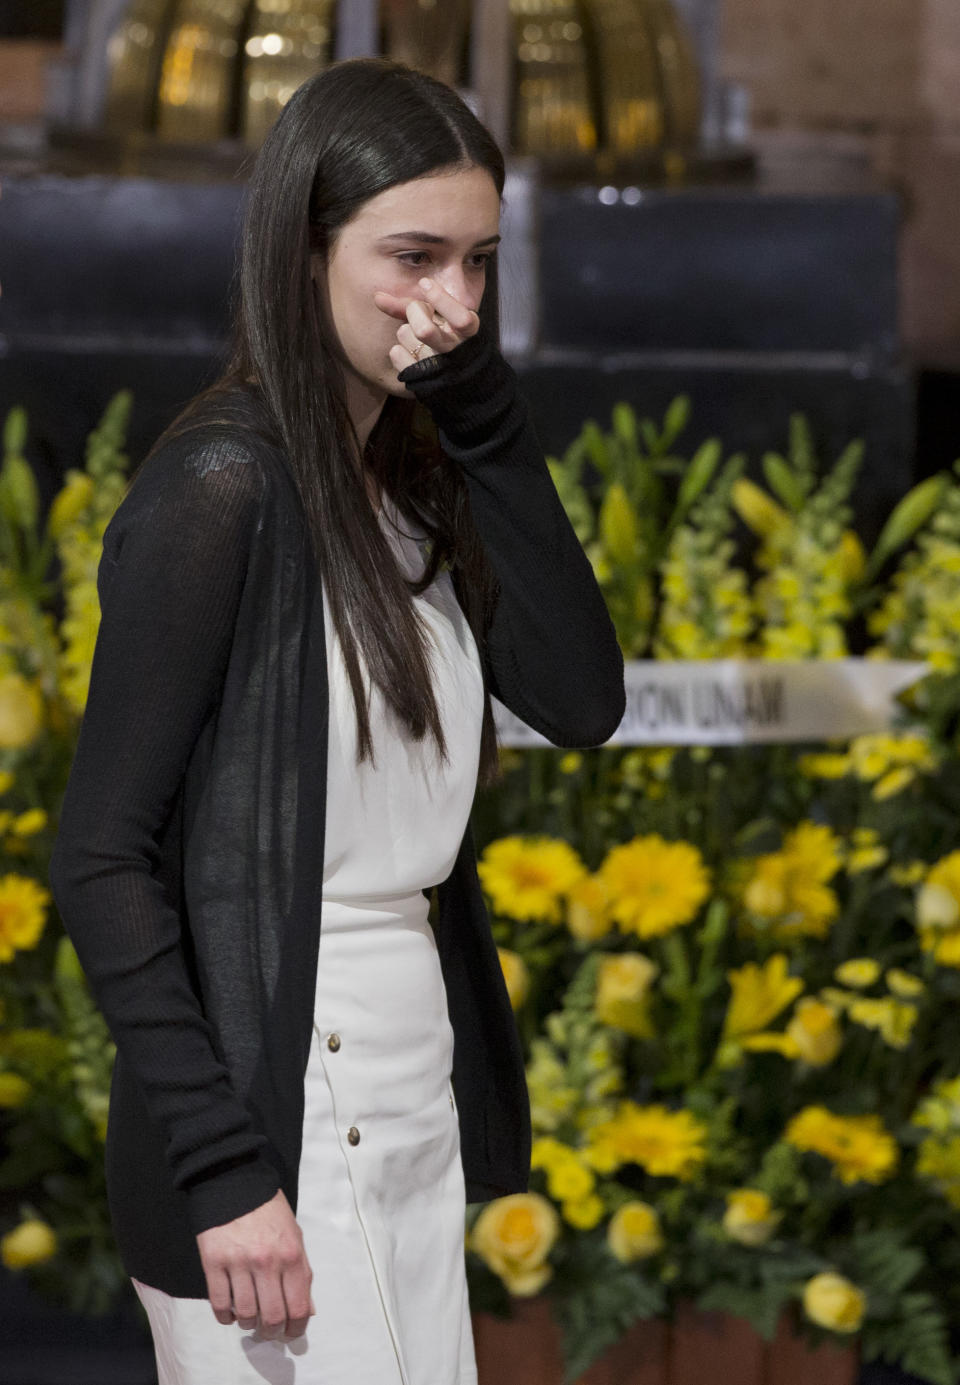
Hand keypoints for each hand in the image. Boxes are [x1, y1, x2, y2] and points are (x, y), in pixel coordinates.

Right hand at [196, 1188, 314, 1340]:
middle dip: (270, 1331)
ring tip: (248, 1316)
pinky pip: (219, 1304)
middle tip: (267, 1330)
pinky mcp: (213, 1262)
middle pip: (271, 1318)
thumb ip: (301, 1272)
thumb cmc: (268, 1209)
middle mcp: (267, 1261)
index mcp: (292, 1254)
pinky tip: (230, 1312)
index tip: (290, 1333)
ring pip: (245, 1314)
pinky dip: (225, 1316)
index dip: (295, 1329)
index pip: (298, 1308)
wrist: (234, 1181)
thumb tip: (306, 1310)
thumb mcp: (294, 1234)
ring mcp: (239, 1263)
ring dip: (247, 1322)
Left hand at [374, 277, 479, 371]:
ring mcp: (437, 368)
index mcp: (468, 333)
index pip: (462, 319)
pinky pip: (396, 353)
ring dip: (405, 331)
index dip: (441, 299)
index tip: (424, 283)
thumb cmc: (443, 334)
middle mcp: (455, 352)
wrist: (451, 375)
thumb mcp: (438, 316)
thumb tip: (377, 296)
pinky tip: (410, 352)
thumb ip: (411, 304)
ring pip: (404, 335)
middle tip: (418, 310)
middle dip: (414, 312)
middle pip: (424, 330)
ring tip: (418, 339)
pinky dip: (398, 350)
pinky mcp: (420, 378)